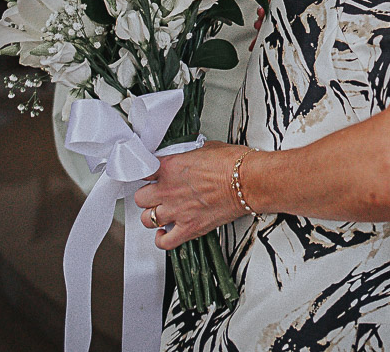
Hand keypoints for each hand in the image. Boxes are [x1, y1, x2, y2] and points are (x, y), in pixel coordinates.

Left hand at [134, 141, 249, 249]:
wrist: (249, 181)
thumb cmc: (234, 164)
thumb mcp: (206, 148)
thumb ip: (189, 156)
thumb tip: (188, 157)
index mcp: (170, 167)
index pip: (143, 171)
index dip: (147, 174)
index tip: (152, 176)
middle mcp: (168, 190)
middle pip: (140, 197)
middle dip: (147, 196)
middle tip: (156, 194)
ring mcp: (177, 211)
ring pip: (147, 219)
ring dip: (152, 216)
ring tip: (160, 213)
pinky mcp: (189, 228)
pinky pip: (164, 242)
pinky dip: (161, 240)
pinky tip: (163, 234)